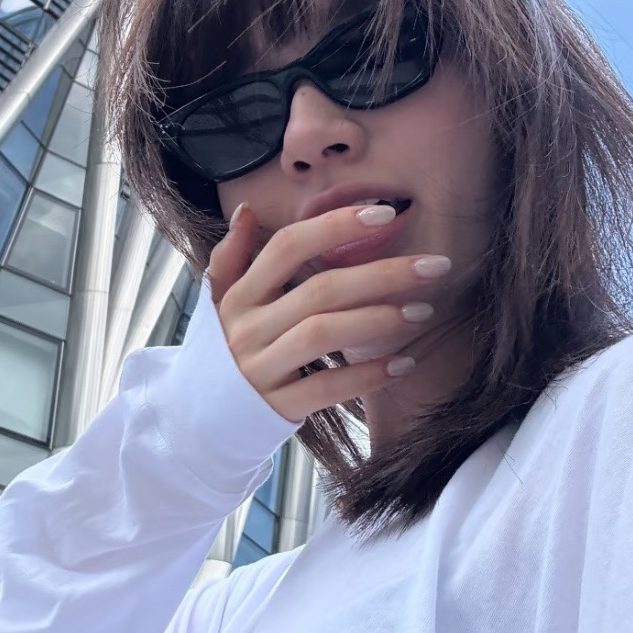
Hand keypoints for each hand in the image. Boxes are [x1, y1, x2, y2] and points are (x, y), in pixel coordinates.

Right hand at [206, 203, 451, 422]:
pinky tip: (404, 363)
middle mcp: (247, 328)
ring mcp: (260, 369)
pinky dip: (368, 375)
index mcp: (239, 295)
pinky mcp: (278, 407)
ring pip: (323, 334)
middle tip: (435, 266)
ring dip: (379, 320)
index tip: (385, 214)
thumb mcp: (220, 304)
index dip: (335, 225)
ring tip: (424, 311)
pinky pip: (328, 387)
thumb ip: (233, 256)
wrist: (197, 422)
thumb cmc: (223, 352)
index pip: (287, 246)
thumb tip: (246, 210)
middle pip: (320, 290)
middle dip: (383, 274)